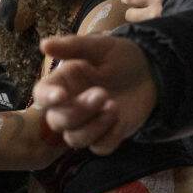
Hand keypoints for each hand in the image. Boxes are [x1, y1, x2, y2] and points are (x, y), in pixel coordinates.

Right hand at [32, 34, 156, 154]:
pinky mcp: (105, 136)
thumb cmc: (121, 57)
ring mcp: (86, 124)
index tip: (61, 95)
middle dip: (78, 112)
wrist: (151, 73)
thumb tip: (44, 44)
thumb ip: (73, 46)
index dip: (47, 98)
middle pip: (57, 121)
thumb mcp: (100, 46)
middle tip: (103, 94)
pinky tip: (121, 119)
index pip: (41, 95)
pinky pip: (99, 148)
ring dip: (94, 127)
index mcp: (62, 83)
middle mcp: (69, 106)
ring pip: (75, 139)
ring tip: (115, 107)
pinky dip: (110, 137)